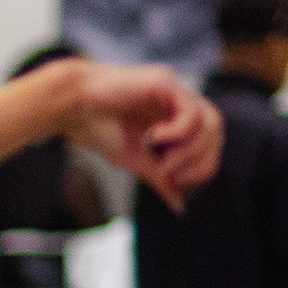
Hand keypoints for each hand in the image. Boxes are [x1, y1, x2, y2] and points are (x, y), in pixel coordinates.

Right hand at [68, 65, 224, 208]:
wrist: (71, 107)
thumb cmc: (96, 128)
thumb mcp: (134, 160)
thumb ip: (160, 178)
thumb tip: (180, 205)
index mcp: (174, 118)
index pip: (210, 142)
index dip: (202, 165)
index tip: (176, 180)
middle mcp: (179, 102)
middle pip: (216, 133)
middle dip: (200, 160)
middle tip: (171, 173)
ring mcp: (174, 90)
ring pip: (211, 122)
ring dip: (189, 150)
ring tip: (162, 159)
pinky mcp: (166, 82)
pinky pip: (191, 112)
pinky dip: (177, 134)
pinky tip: (152, 137)